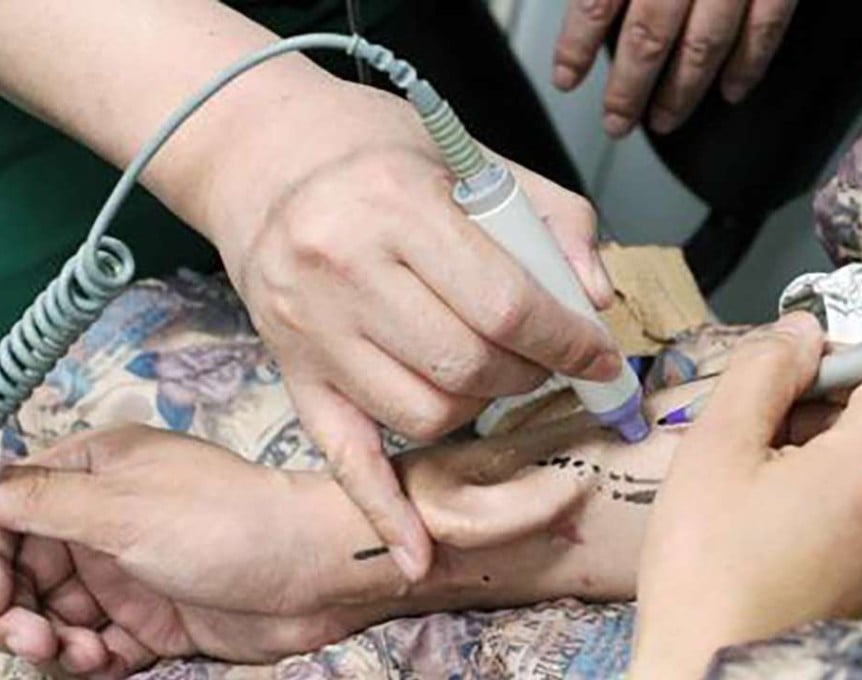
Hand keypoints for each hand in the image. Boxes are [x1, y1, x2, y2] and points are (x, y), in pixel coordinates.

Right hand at [0, 426, 408, 675]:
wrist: (313, 573)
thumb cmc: (229, 522)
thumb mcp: (121, 506)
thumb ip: (38, 500)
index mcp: (98, 471)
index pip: (12, 508)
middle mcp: (110, 517)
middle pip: (26, 568)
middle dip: (15, 605)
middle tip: (29, 634)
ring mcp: (133, 569)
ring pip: (56, 614)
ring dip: (49, 639)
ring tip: (72, 651)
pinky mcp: (156, 616)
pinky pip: (96, 646)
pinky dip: (88, 659)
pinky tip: (101, 660)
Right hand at [205, 85, 618, 581]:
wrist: (260, 152)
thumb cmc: (373, 150)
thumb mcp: (469, 157)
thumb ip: (550, 220)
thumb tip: (595, 298)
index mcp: (396, 207)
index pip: (504, 305)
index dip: (568, 340)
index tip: (599, 353)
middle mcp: (343, 271)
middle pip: (468, 366)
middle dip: (531, 375)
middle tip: (547, 360)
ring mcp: (311, 329)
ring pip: (423, 415)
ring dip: (479, 410)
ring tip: (488, 378)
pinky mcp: (292, 371)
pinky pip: (342, 456)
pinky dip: (386, 511)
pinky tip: (418, 555)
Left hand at [554, 0, 798, 136]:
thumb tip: (589, 6)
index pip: (596, 4)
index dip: (576, 48)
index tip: (566, 80)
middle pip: (647, 38)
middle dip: (628, 91)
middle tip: (616, 124)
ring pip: (702, 45)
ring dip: (681, 92)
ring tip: (661, 121)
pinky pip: (766, 27)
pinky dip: (748, 66)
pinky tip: (731, 91)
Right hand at [629, 313, 861, 677]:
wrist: (714, 672)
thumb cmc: (709, 570)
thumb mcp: (718, 446)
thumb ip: (764, 370)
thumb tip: (800, 331)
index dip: (829, 364)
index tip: (780, 383)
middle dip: (815, 419)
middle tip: (748, 448)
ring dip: (819, 466)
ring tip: (755, 500)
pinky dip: (832, 512)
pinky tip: (776, 536)